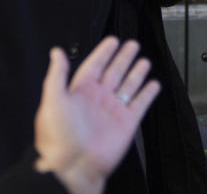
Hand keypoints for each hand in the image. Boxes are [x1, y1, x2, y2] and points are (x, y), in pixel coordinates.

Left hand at [34, 38, 160, 193]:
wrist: (73, 166)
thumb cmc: (58, 137)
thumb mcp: (53, 101)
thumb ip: (57, 75)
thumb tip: (56, 52)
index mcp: (80, 92)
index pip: (95, 65)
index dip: (104, 52)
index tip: (113, 40)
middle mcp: (98, 99)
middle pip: (114, 72)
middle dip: (123, 58)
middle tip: (132, 44)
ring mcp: (113, 111)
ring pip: (128, 85)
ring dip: (136, 73)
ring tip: (144, 60)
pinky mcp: (126, 123)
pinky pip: (140, 104)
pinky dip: (148, 94)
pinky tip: (153, 84)